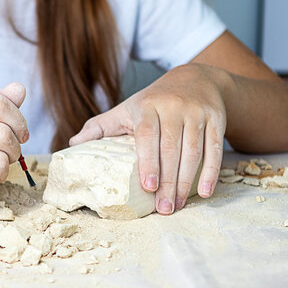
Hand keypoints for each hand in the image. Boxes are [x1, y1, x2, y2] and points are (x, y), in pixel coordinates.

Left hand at [69, 64, 230, 213]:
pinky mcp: (217, 119)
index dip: (148, 161)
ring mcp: (197, 113)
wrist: (195, 78)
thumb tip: (71, 145)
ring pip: (194, 152)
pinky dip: (211, 172)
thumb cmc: (152, 101)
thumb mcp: (125, 109)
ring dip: (186, 182)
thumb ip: (99, 127)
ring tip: (177, 205)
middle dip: (168, 182)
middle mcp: (173, 107)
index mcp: (146, 107)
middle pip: (171, 149)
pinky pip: (215, 148)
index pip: (147, 136)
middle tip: (163, 209)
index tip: (147, 187)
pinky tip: (205, 192)